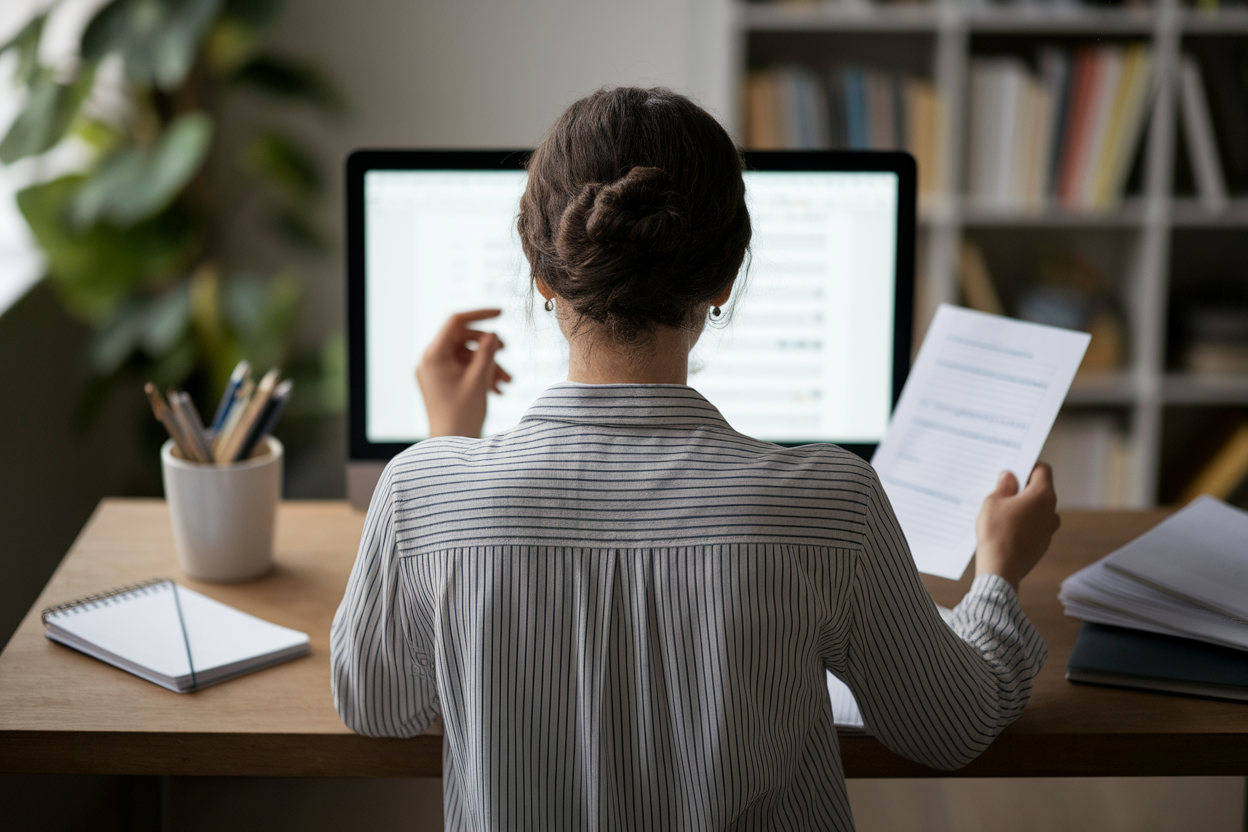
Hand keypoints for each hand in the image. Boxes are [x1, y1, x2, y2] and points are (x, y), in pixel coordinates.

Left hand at [415, 310, 511, 437]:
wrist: (451, 446)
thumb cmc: (462, 415)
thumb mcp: (478, 380)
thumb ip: (486, 352)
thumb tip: (492, 334)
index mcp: (433, 356)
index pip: (456, 322)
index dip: (480, 314)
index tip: (501, 312)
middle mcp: (430, 361)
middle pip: (463, 339)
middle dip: (488, 346)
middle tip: (507, 352)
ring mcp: (435, 372)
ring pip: (467, 356)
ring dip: (488, 364)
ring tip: (507, 381)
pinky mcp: (442, 383)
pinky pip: (463, 369)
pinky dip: (481, 374)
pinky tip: (498, 388)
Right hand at [973, 463, 1059, 591]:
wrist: (1001, 569)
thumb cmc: (996, 533)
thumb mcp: (993, 502)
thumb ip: (1004, 486)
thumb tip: (1009, 478)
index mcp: (1042, 495)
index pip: (1043, 470)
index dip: (1028, 466)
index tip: (1014, 470)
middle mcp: (1051, 511)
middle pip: (1040, 490)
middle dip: (1022, 488)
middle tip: (1002, 491)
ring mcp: (1050, 529)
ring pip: (1037, 510)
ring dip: (1023, 507)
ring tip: (1001, 513)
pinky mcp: (1043, 544)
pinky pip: (1035, 526)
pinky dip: (1024, 524)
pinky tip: (1006, 530)